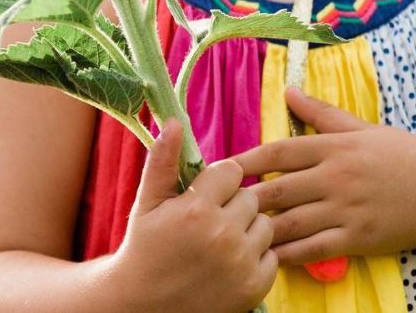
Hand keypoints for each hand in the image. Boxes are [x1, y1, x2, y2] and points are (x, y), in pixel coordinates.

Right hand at [110, 117, 277, 311]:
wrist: (143, 307)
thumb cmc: (143, 249)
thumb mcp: (146, 204)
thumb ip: (162, 161)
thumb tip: (173, 122)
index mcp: (197, 209)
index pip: (232, 172)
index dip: (219, 183)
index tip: (204, 197)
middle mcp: (223, 234)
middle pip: (251, 197)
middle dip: (234, 205)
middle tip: (211, 222)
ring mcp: (241, 263)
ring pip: (265, 224)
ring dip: (248, 229)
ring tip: (221, 242)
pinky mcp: (254, 287)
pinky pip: (272, 255)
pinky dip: (257, 257)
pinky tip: (231, 263)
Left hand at [227, 86, 415, 266]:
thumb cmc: (404, 156)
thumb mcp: (362, 128)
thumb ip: (321, 112)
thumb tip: (289, 90)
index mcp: (335, 147)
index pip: (280, 152)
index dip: (247, 160)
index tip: (222, 168)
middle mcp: (336, 177)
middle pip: (278, 189)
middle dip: (246, 199)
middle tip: (219, 205)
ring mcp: (346, 210)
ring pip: (291, 221)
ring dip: (261, 228)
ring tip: (235, 233)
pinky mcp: (357, 238)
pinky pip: (314, 249)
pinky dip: (289, 254)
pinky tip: (270, 257)